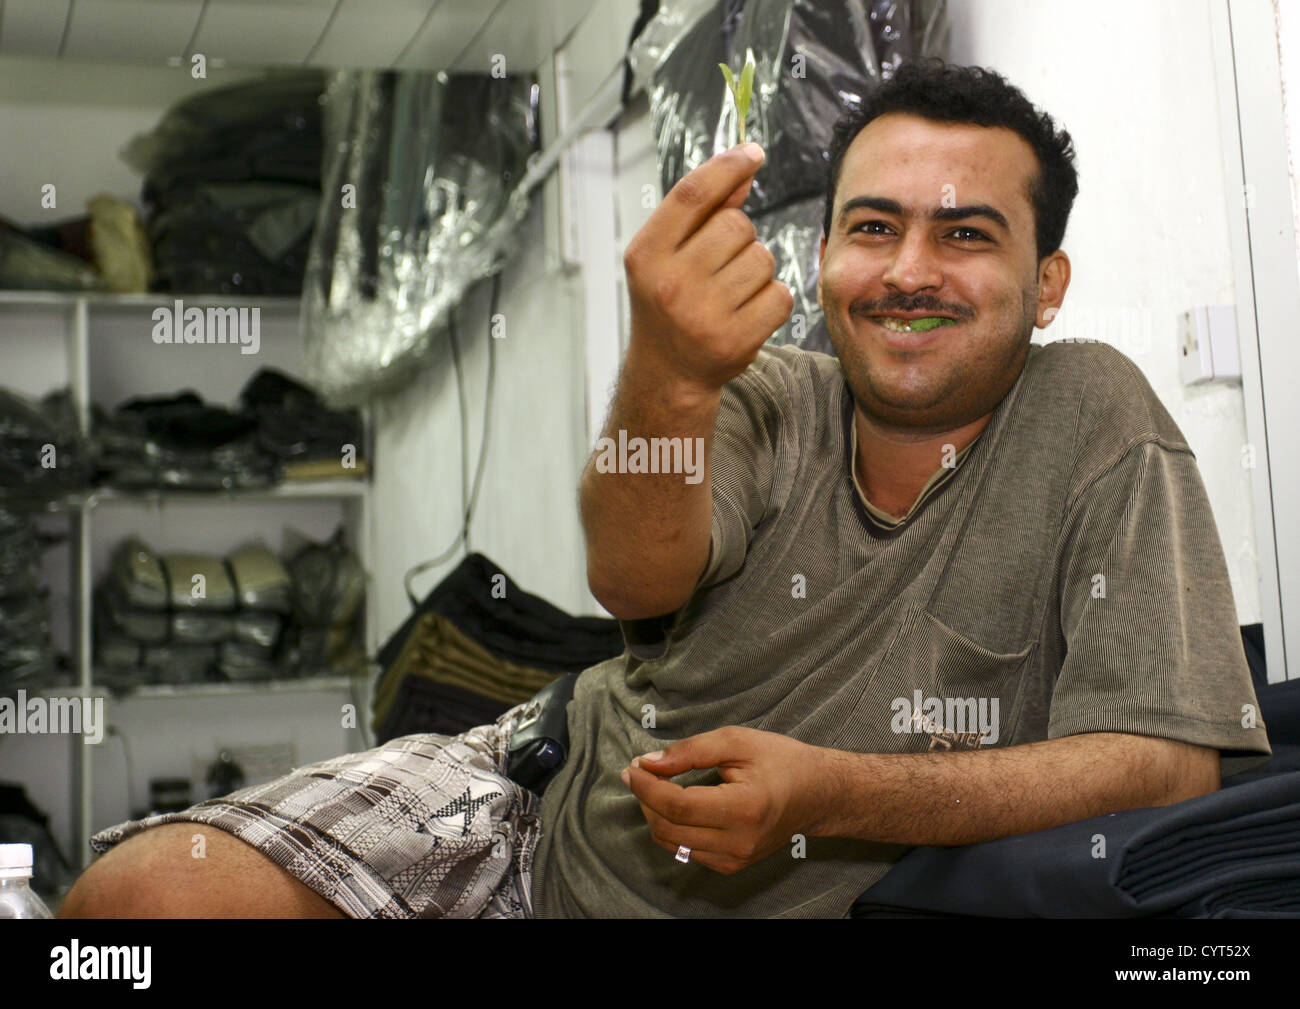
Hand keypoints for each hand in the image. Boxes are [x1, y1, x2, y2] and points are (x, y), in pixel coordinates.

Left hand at [620, 725, 833, 873]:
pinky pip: (686, 851)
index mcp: (744, 808)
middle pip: (668, 829)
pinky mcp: (732, 865)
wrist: (817, 793)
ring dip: (654, 814)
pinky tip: (674, 805)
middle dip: (645, 799)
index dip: (647, 787)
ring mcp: (736, 859)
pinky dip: (672, 828)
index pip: (678, 806)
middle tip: (640, 772)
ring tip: (654, 785)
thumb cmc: (781, 761)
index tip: (633, 767)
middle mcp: (739, 842)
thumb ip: (690, 751)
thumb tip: (649, 763)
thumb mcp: (737, 741)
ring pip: (672, 844)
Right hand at [623, 144, 793, 395]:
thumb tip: (744, 168)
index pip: (692, 194)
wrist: (668, 371)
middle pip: (736, 225)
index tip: (753, 152)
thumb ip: (703, 212)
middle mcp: (670, 283)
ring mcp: (702, 314)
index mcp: (646, 255)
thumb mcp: (669, 254)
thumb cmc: (669, 303)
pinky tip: (746, 313)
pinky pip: (779, 294)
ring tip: (730, 293)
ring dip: (757, 270)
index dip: (726, 167)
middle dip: (740, 237)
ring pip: (763, 259)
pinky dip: (771, 300)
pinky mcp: (735, 339)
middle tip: (720, 266)